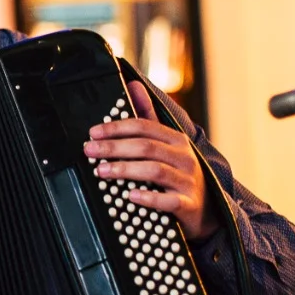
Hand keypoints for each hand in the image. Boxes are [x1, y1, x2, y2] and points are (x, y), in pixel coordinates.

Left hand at [83, 80, 220, 240]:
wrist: (205, 209)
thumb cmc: (177, 173)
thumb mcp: (166, 143)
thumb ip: (148, 116)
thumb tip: (134, 84)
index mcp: (176, 140)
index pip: (144, 127)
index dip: (117, 128)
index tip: (93, 133)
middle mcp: (184, 157)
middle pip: (146, 147)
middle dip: (114, 147)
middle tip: (89, 150)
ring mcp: (188, 181)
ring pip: (155, 170)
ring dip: (125, 170)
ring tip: (101, 171)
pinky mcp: (188, 204)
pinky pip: (169, 201)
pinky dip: (149, 198)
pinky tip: (130, 195)